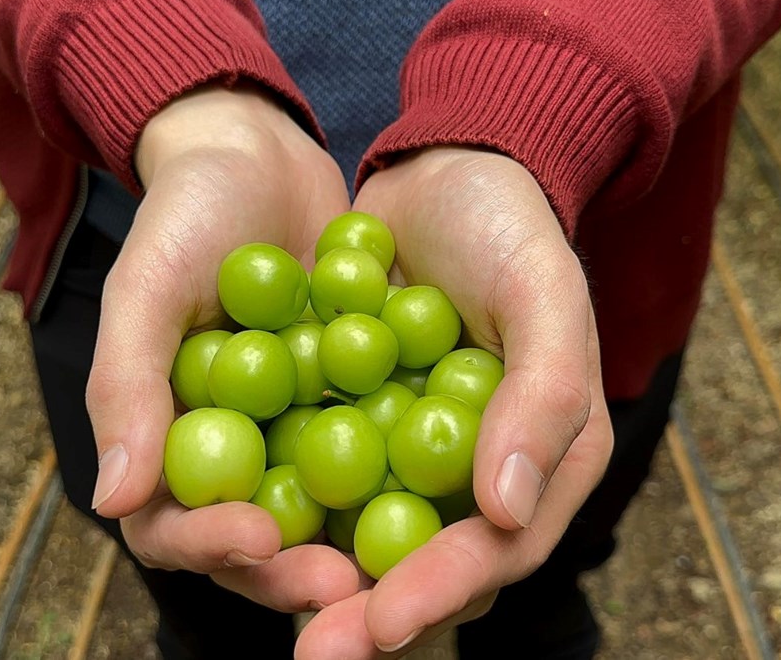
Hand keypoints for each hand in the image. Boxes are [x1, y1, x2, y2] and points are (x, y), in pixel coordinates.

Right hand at [85, 83, 359, 611]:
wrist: (257, 154)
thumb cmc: (184, 214)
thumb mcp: (146, 287)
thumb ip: (127, 387)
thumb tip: (113, 499)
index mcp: (167, 441)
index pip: (173, 525)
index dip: (209, 545)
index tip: (257, 538)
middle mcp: (232, 452)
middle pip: (255, 542)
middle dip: (297, 570)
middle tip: (349, 582)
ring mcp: (294, 433)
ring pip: (323, 513)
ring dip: (358, 542)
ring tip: (406, 557)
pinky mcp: (352, 406)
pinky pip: (377, 452)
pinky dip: (404, 473)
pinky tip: (451, 483)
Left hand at [295, 147, 614, 657]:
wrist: (440, 169)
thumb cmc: (507, 226)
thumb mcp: (544, 293)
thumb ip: (543, 397)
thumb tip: (506, 512)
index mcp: (545, 460)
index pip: (498, 550)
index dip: (442, 591)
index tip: (382, 620)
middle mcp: (478, 476)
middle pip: (426, 567)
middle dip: (368, 614)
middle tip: (312, 647)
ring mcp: (413, 456)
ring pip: (366, 540)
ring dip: (317, 576)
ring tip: (263, 592)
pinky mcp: (357, 427)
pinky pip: (321, 482)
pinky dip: (286, 506)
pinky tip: (236, 525)